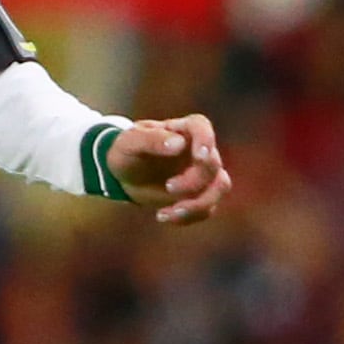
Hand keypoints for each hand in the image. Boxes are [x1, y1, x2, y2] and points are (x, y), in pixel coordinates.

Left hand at [107, 114, 231, 226]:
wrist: (123, 174)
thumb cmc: (126, 150)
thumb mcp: (130, 142)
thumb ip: (152, 140)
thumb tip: (179, 144)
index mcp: (182, 129)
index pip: (201, 127)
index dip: (206, 141)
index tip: (200, 156)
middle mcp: (198, 149)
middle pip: (212, 164)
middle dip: (193, 181)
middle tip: (168, 187)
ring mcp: (202, 173)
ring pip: (220, 187)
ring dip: (200, 203)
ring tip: (172, 212)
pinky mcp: (199, 195)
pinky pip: (207, 208)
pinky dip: (188, 216)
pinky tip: (163, 216)